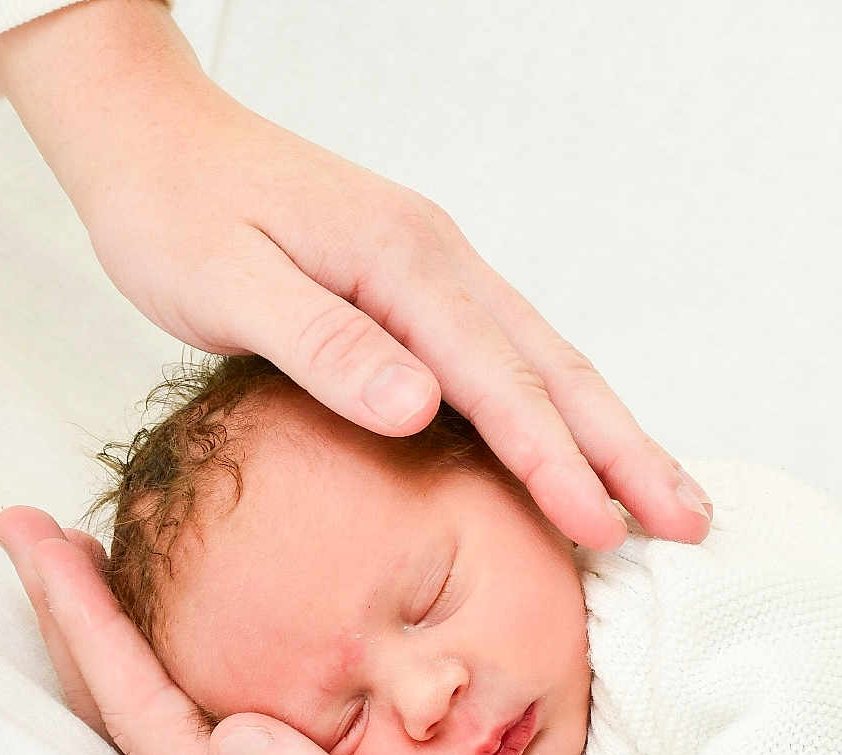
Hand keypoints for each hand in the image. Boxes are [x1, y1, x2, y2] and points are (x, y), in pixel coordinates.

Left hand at [0, 0, 710, 550]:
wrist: (151, 138)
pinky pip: (511, 357)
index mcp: (402, 266)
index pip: (499, 382)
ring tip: (665, 493)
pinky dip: (559, 410)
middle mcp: (440, 264)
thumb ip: (323, 346)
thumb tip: (422, 410)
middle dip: (627, 450)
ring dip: (611, 431)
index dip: (557, 462)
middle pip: (557, 368)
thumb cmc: (174, 213)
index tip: (606, 529)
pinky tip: (579, 446)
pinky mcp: (419, 289)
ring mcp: (437, 273)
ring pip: (547, 362)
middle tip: (690, 519)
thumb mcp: (226, 285)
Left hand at [0, 506, 589, 754]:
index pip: (146, 721)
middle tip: (34, 535)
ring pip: (168, 711)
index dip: (89, 631)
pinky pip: (217, 716)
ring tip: (90, 568)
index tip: (41, 544)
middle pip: (134, 713)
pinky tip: (191, 629)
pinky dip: (186, 658)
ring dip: (123, 636)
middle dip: (79, 623)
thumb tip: (230, 740)